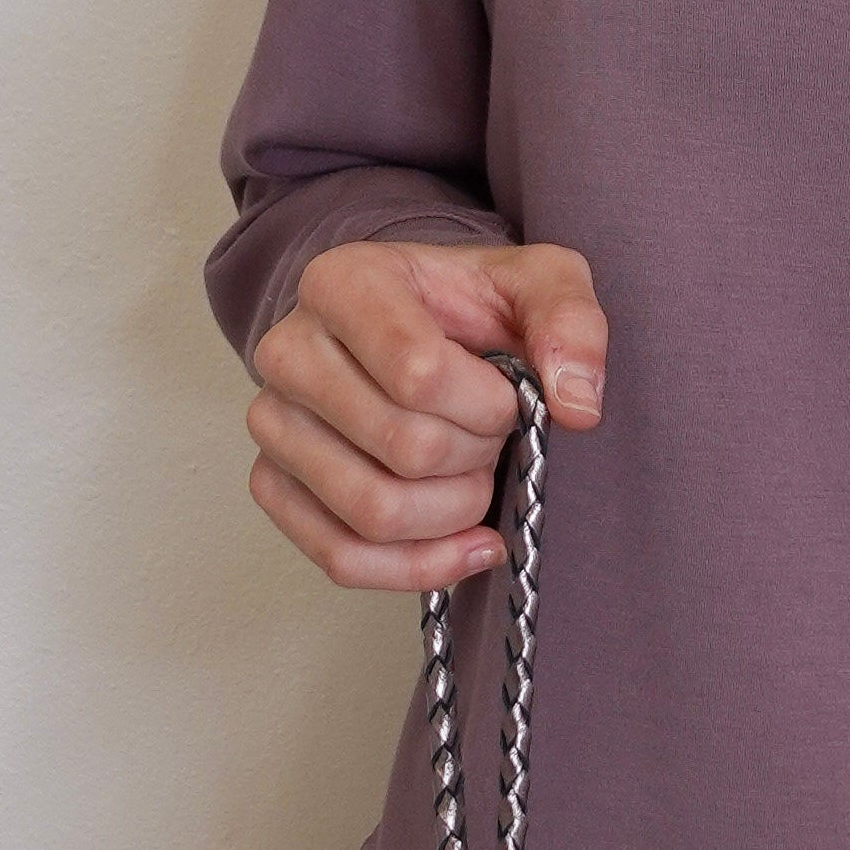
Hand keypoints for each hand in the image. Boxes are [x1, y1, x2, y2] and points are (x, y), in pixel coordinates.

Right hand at [243, 236, 608, 589]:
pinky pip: (341, 558)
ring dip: (454, 512)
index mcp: (342, 284)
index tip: (509, 397)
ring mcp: (273, 423)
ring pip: (373, 513)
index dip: (487, 406)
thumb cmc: (471, 305)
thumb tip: (577, 408)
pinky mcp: (274, 484)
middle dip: (477, 457)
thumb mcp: (539, 282)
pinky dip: (419, 567)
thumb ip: (570, 324)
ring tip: (477, 479)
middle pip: (403, 448)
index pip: (418, 374)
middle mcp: (288, 351)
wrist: (417, 326)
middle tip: (493, 437)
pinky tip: (468, 544)